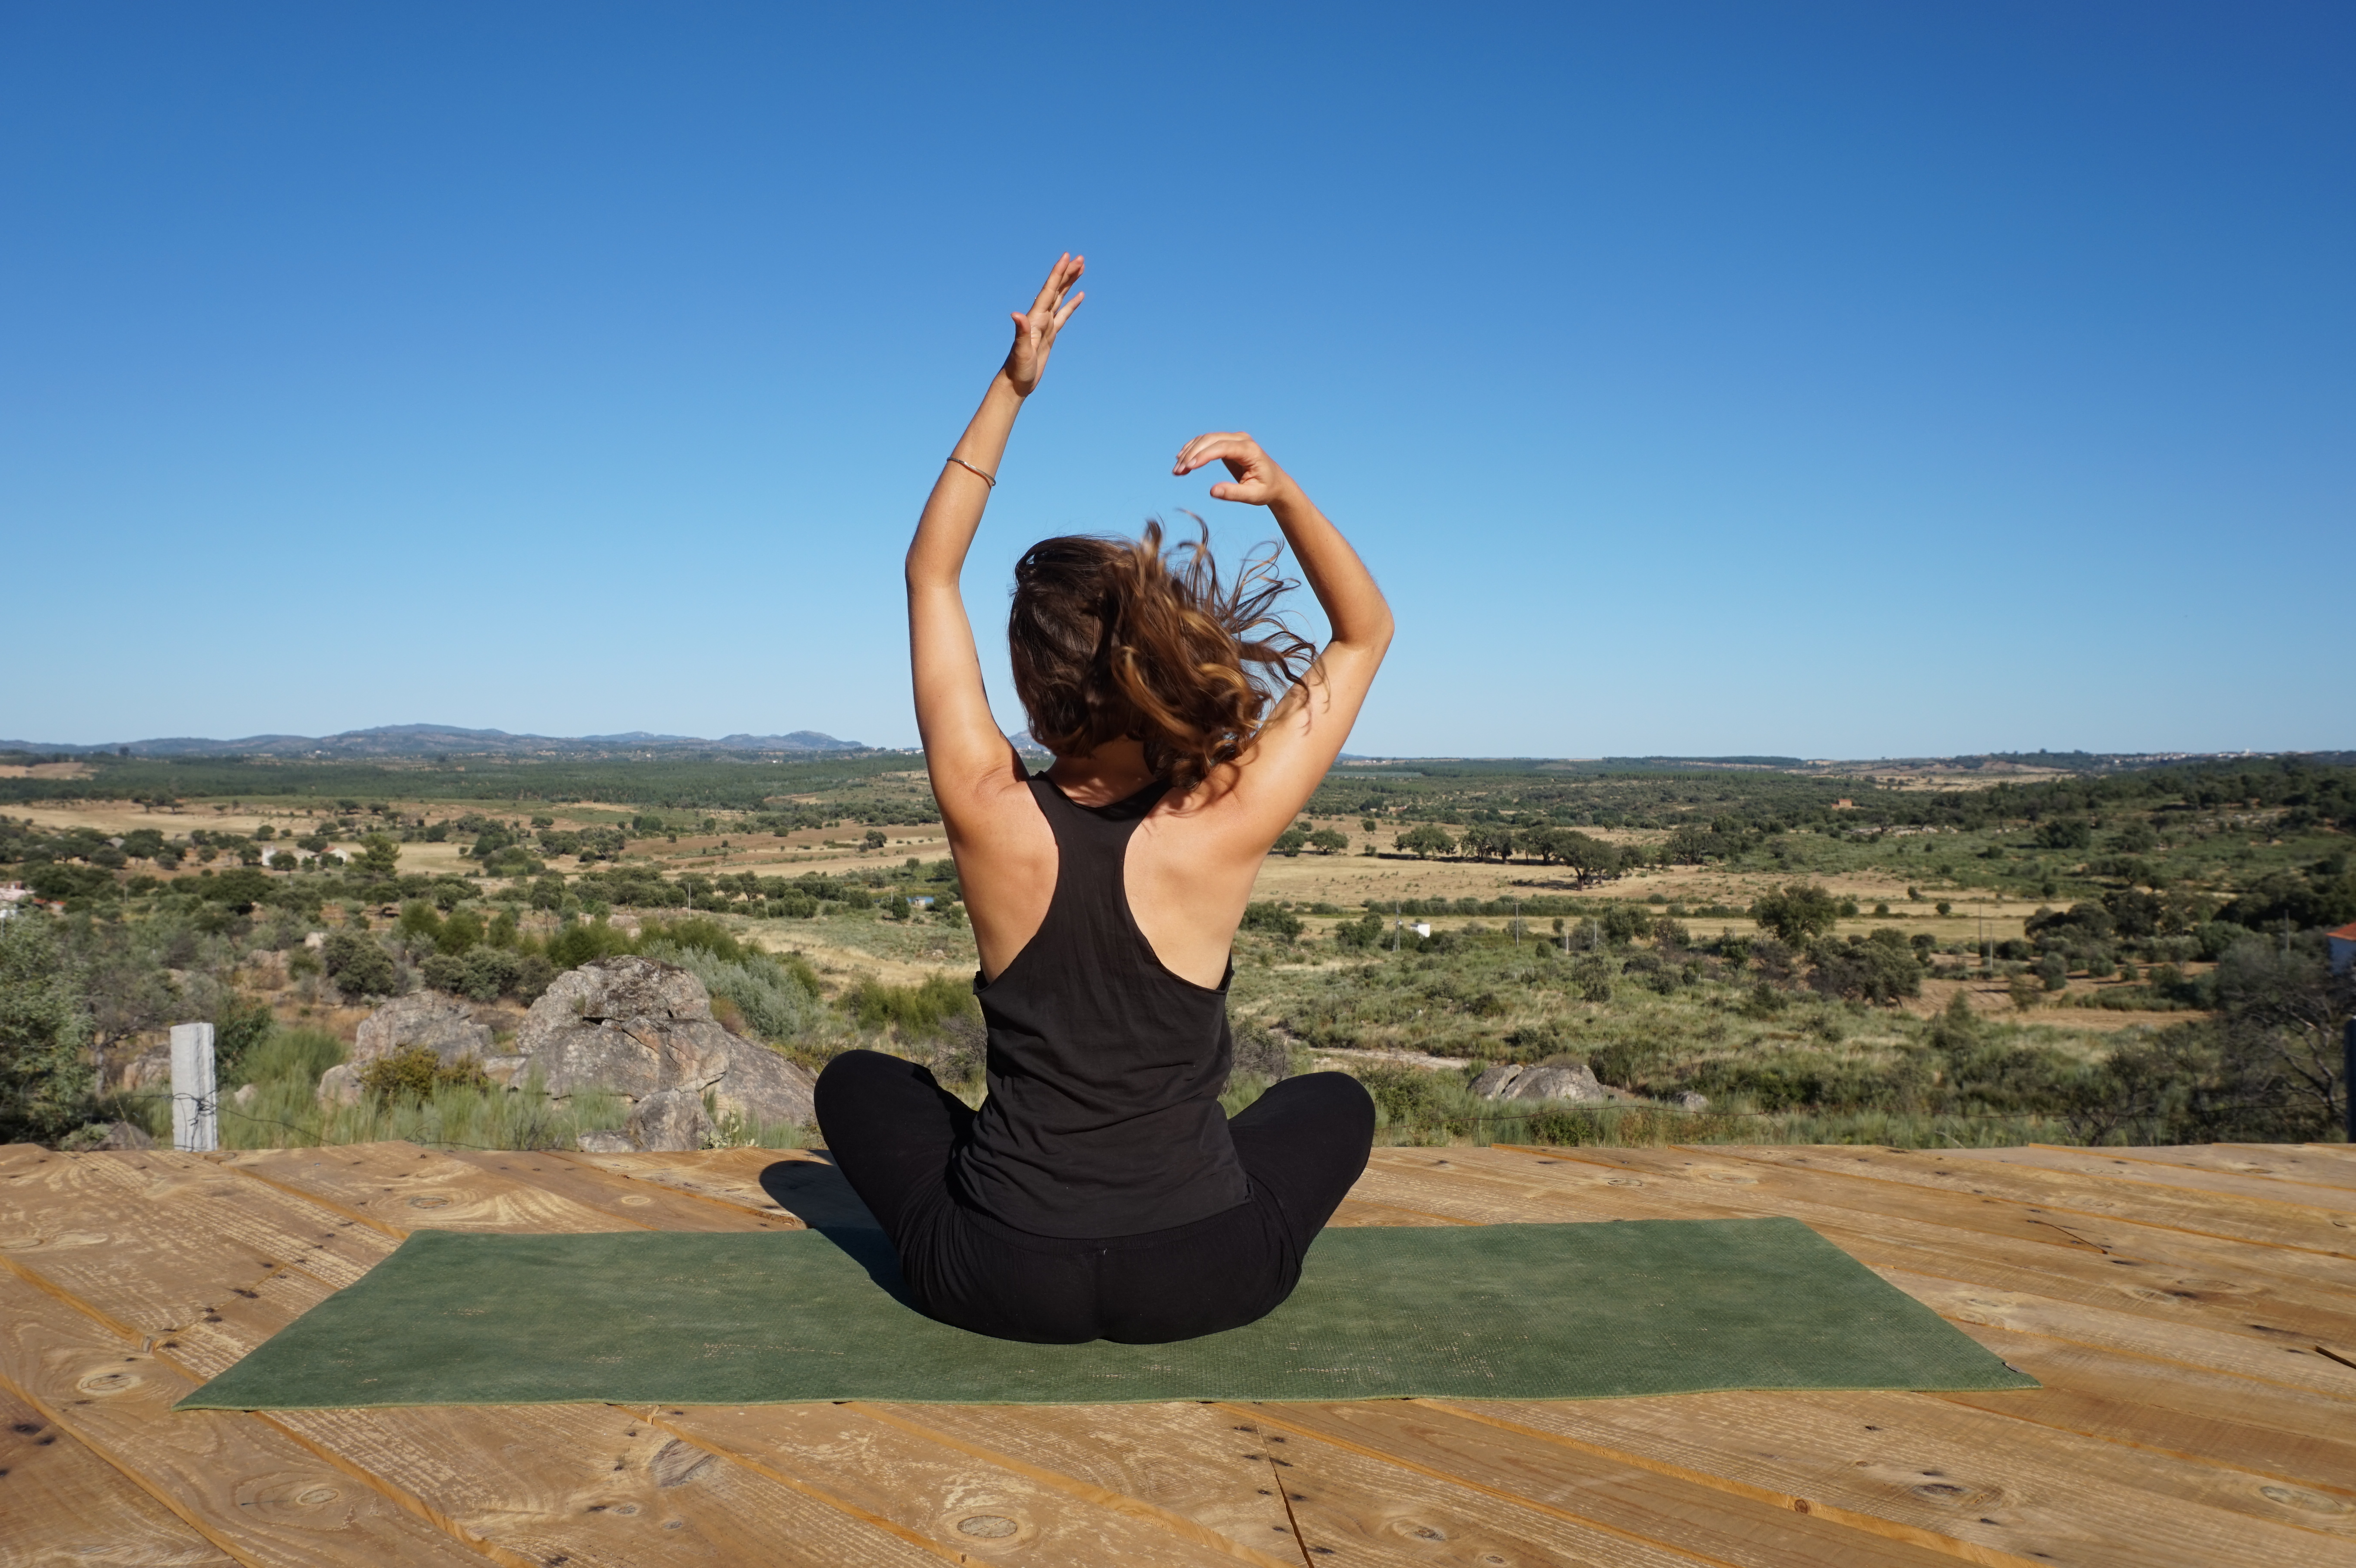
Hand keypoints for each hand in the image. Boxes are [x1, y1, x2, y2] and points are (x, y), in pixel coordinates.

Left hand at [1004, 253, 1084, 395]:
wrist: (1015, 382)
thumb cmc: (1017, 369)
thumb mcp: (1020, 351)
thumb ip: (1020, 332)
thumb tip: (1016, 315)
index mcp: (1035, 318)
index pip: (1048, 291)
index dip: (1057, 273)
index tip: (1066, 257)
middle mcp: (1040, 318)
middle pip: (1056, 290)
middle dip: (1067, 273)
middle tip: (1080, 258)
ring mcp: (1046, 325)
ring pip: (1060, 298)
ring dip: (1069, 283)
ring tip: (1080, 268)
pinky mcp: (1050, 335)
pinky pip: (1063, 315)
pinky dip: (1071, 304)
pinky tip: (1079, 295)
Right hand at [1172, 432, 1295, 505]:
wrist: (1276, 483)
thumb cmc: (1266, 490)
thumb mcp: (1252, 496)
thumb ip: (1233, 493)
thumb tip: (1213, 491)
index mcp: (1249, 450)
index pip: (1222, 447)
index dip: (1204, 455)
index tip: (1189, 467)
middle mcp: (1241, 440)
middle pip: (1211, 440)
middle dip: (1192, 454)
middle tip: (1177, 472)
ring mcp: (1234, 439)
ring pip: (1206, 439)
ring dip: (1189, 452)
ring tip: (1177, 470)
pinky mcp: (1228, 443)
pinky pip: (1207, 442)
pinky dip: (1194, 449)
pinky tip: (1182, 459)